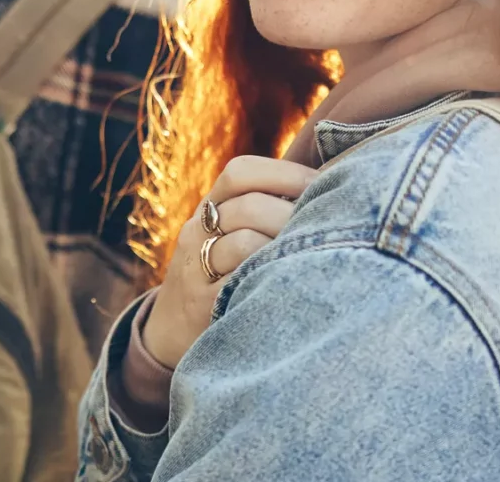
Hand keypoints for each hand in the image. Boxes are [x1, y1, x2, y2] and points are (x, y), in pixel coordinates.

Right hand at [142, 155, 317, 368]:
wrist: (170, 327)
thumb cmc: (220, 273)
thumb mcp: (227, 233)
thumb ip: (264, 208)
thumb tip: (330, 184)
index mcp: (209, 208)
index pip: (240, 173)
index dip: (285, 174)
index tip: (321, 185)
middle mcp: (197, 232)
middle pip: (249, 207)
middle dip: (294, 215)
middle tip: (326, 228)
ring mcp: (196, 269)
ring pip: (245, 243)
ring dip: (284, 248)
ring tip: (312, 256)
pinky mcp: (203, 305)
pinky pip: (239, 284)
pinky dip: (269, 279)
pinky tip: (292, 282)